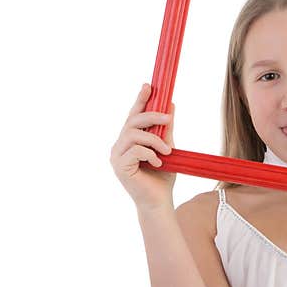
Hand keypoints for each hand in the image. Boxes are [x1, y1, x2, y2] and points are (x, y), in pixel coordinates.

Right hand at [109, 83, 176, 211]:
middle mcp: (119, 146)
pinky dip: (150, 154)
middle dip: (152, 116)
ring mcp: (116, 156)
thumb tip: (170, 105)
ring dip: (155, 140)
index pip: (133, 115)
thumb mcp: (167, 148)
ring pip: (134, 134)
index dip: (140, 100)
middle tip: (169, 118)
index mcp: (128, 140)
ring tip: (167, 151)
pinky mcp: (119, 166)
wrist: (160, 201)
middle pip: (132, 121)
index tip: (149, 86)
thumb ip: (166, 129)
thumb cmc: (162, 177)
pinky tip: (159, 163)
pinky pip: (135, 150)